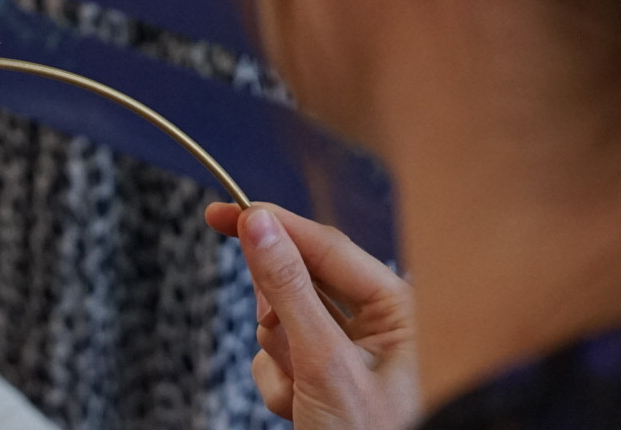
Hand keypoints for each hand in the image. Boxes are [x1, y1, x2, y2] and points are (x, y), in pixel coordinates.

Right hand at [206, 203, 420, 429]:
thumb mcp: (325, 363)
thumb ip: (288, 289)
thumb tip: (258, 224)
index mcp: (398, 305)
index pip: (324, 245)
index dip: (271, 224)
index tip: (222, 211)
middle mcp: (376, 322)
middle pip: (298, 281)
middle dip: (279, 319)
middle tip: (288, 350)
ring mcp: (348, 349)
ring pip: (280, 320)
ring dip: (278, 360)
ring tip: (302, 397)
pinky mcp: (324, 374)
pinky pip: (276, 355)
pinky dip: (276, 383)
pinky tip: (296, 409)